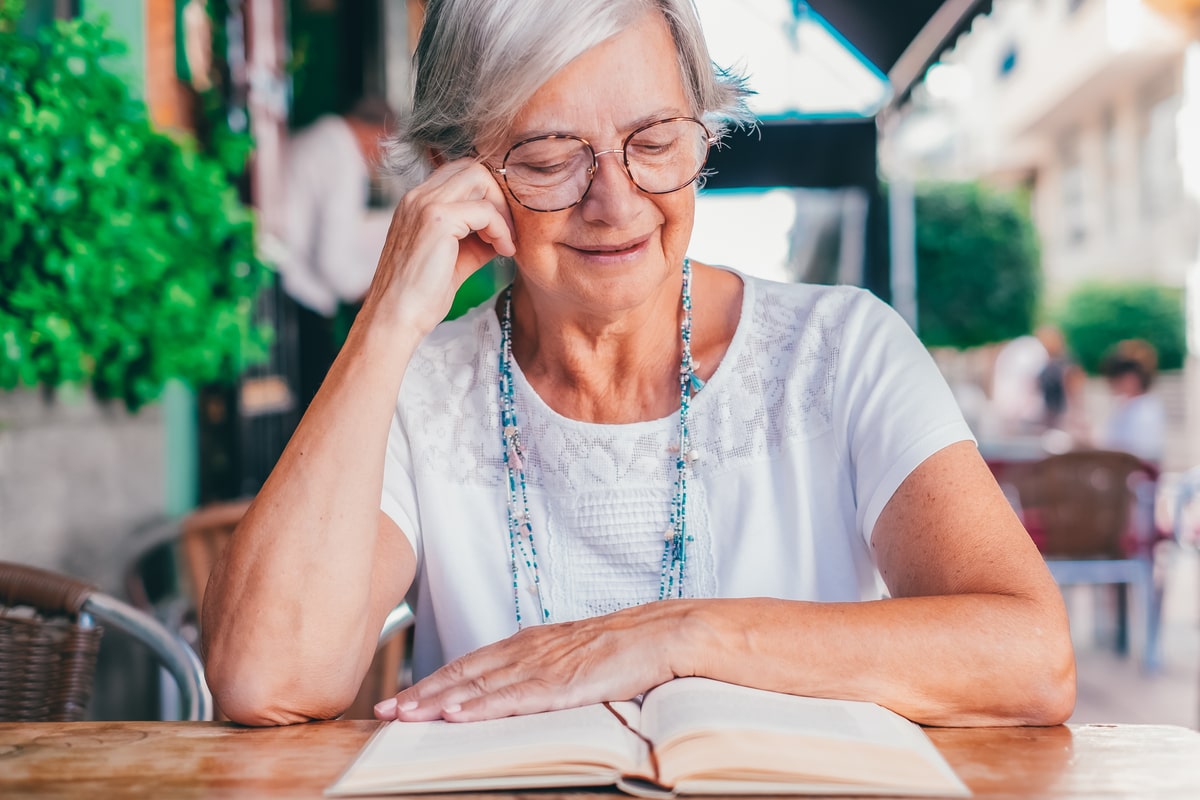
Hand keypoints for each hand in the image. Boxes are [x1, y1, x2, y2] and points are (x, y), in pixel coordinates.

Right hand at [360, 158, 515, 335]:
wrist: (396, 318)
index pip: (459, 173)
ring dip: (501, 210)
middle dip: (498, 196)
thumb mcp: (454, 258)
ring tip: (504, 243)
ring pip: (479, 179)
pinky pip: (485, 211)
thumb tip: (505, 230)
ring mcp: (425, 205)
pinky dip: (501, 229)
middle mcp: (417, 196)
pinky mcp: (437, 221)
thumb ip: (476, 238)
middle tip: (508, 231)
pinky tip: (503, 251)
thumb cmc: (420, 295)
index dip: (487, 194)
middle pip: (472, 168)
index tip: (499, 227)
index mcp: (416, 203)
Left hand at [374, 603, 684, 721]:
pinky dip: (480, 708)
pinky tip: (456, 716)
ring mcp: (543, 666)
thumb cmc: (623, 647)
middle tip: (386, 712)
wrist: (663, 633)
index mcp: (529, 643)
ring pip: (480, 686)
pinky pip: (513, 699)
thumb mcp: (572, 654)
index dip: (433, 682)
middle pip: (463, 674)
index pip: (469, 664)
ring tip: (406, 716)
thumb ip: (541, 668)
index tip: (402, 699)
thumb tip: (514, 690)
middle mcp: (528, 650)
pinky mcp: (563, 684)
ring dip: (439, 703)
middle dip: (422, 694)